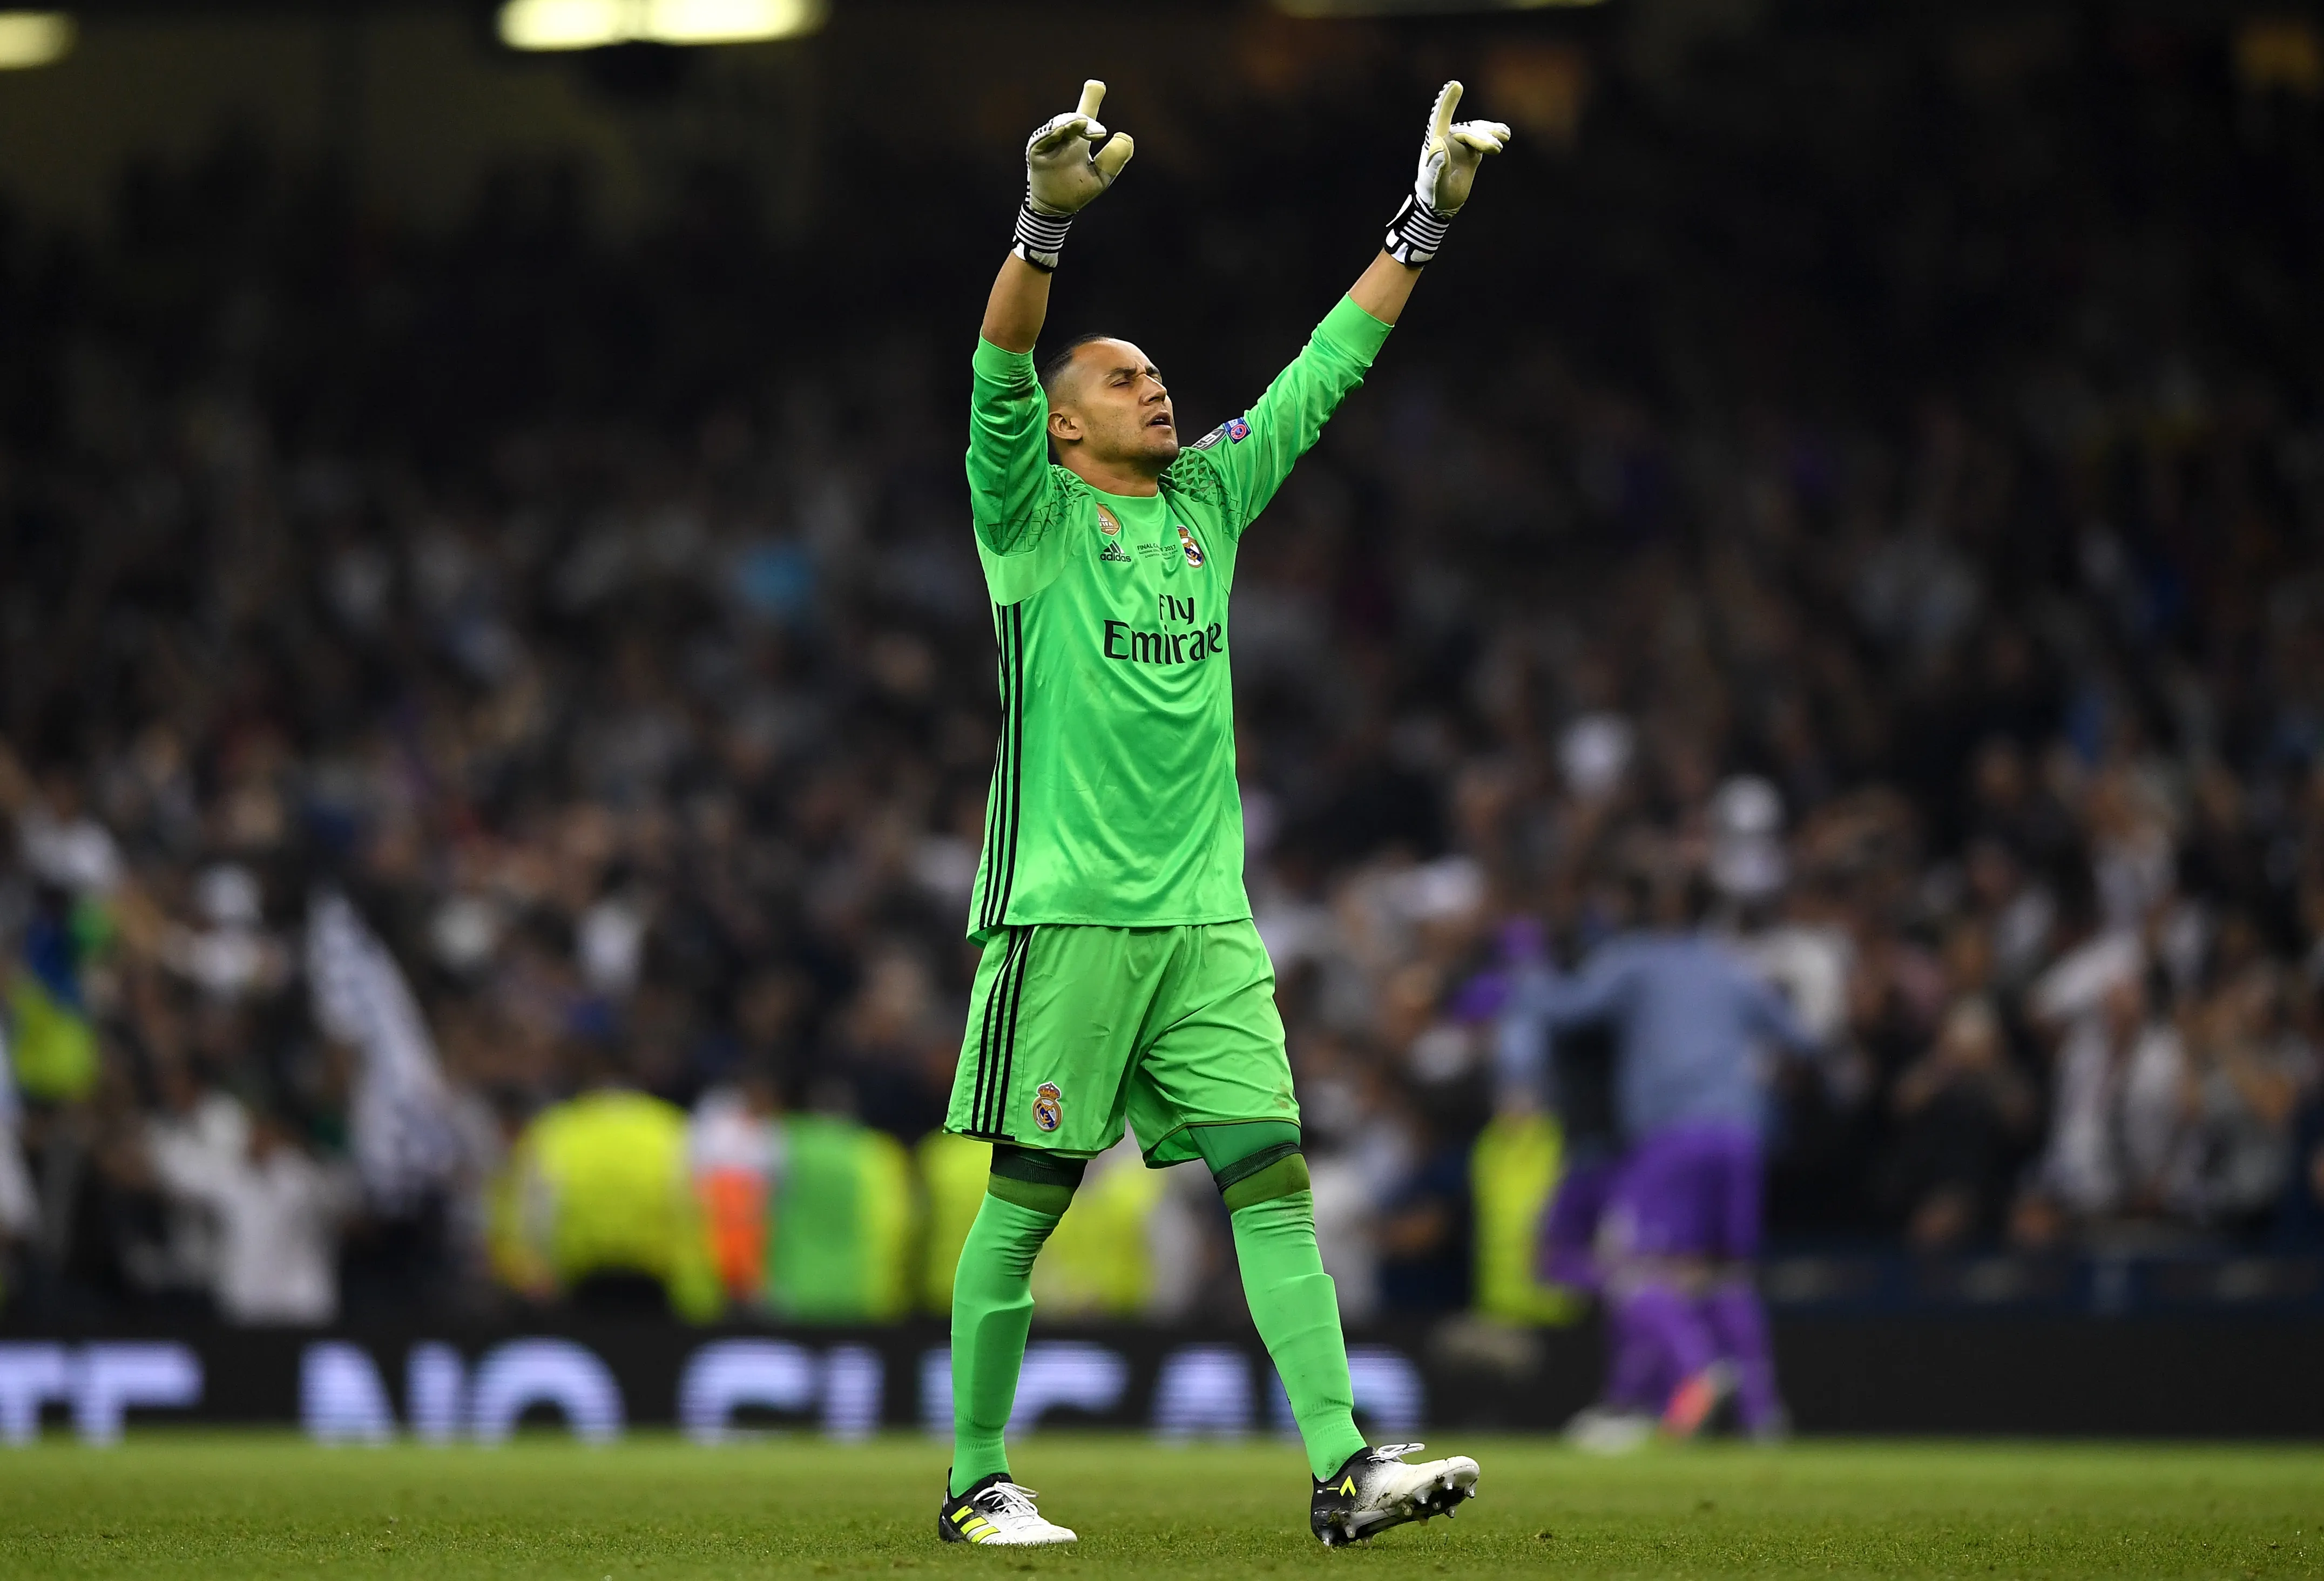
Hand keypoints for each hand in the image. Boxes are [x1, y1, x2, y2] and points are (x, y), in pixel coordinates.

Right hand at [1026, 80, 1135, 216]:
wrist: (1056, 209)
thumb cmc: (1078, 191)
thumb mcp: (1102, 176)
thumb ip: (1115, 158)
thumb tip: (1124, 136)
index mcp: (1080, 141)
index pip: (1087, 117)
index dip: (1091, 99)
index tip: (1097, 84)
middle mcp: (1065, 137)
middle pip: (1074, 115)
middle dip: (1087, 108)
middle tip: (1099, 122)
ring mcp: (1050, 142)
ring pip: (1062, 124)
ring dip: (1073, 122)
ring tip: (1083, 124)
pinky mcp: (1036, 150)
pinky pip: (1044, 136)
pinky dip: (1053, 131)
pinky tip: (1062, 129)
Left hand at [1412, 80, 1509, 214]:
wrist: (1442, 204)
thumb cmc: (1435, 194)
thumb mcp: (1434, 183)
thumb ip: (1435, 165)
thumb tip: (1439, 144)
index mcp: (1435, 143)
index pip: (1439, 118)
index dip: (1447, 102)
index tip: (1455, 85)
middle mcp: (1447, 138)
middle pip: (1468, 131)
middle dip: (1483, 138)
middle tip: (1498, 150)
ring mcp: (1461, 143)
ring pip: (1478, 131)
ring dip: (1491, 133)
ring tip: (1505, 137)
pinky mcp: (1472, 149)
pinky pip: (1484, 137)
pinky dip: (1494, 133)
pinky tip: (1505, 133)